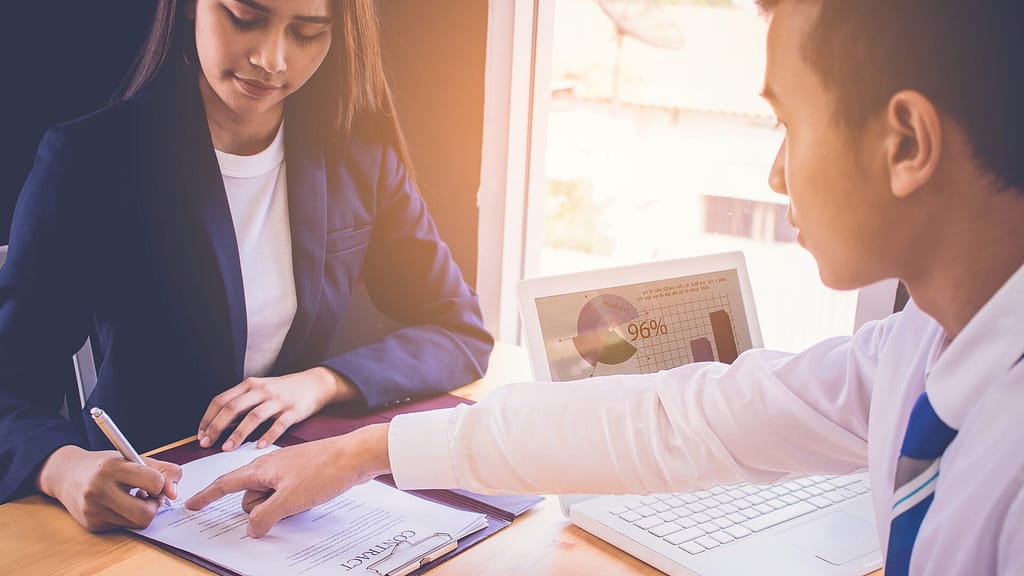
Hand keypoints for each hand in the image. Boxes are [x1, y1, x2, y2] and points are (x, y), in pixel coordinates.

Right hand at [35, 445, 181, 531]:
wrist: (67, 475)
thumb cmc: (105, 465)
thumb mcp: (132, 457)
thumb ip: (162, 470)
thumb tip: (174, 494)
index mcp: (112, 467)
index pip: (154, 481)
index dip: (161, 484)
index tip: (156, 482)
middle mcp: (99, 489)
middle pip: (145, 513)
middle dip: (154, 507)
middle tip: (150, 497)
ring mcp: (93, 509)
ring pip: (136, 523)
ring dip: (141, 512)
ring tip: (133, 498)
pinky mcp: (91, 524)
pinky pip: (123, 527)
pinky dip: (127, 517)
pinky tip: (118, 504)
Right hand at [186, 423, 390, 536]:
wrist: (357, 455)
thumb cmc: (324, 471)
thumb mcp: (288, 501)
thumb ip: (264, 517)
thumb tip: (251, 527)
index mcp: (261, 469)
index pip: (225, 484)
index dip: (206, 496)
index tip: (191, 503)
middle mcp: (271, 466)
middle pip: (250, 496)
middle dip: (259, 509)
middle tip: (283, 508)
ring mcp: (288, 469)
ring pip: (271, 497)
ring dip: (280, 507)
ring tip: (302, 503)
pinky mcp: (304, 474)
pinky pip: (288, 494)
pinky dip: (293, 503)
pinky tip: (309, 501)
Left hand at [198, 367, 358, 450]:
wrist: (315, 383)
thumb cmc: (285, 390)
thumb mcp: (260, 390)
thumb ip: (242, 403)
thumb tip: (219, 425)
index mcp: (250, 385)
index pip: (221, 400)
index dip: (208, 418)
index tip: (201, 435)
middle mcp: (262, 390)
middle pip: (233, 408)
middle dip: (217, 427)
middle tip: (208, 443)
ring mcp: (278, 400)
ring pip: (253, 416)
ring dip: (238, 434)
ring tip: (228, 448)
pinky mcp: (294, 410)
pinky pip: (279, 424)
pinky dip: (268, 435)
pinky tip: (260, 446)